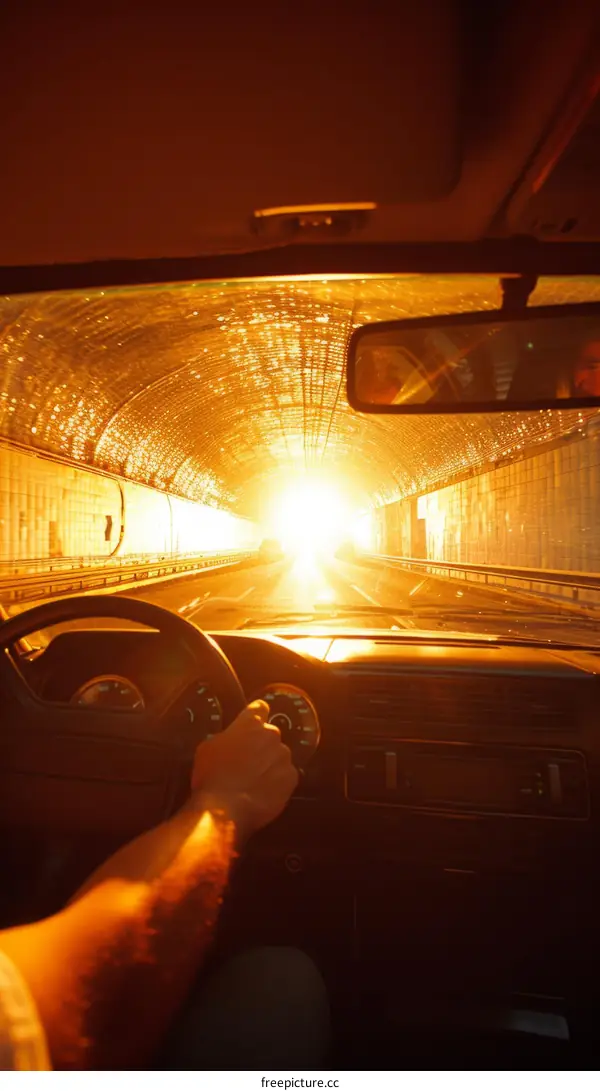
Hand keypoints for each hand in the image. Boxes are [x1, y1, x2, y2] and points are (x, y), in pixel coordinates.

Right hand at [188, 701, 297, 841]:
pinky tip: (263, 793)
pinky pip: (286, 776)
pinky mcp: (291, 778)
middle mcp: (271, 735)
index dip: (255, 716)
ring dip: (270, 765)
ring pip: (279, 757)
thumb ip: (225, 737)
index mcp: (250, 723)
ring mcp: (284, 756)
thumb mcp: (208, 748)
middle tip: (248, 763)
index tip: (252, 724)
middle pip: (269, 735)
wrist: (224, 809)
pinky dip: (278, 782)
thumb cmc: (211, 776)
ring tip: (255, 782)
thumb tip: (230, 739)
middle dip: (261, 746)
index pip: (259, 708)